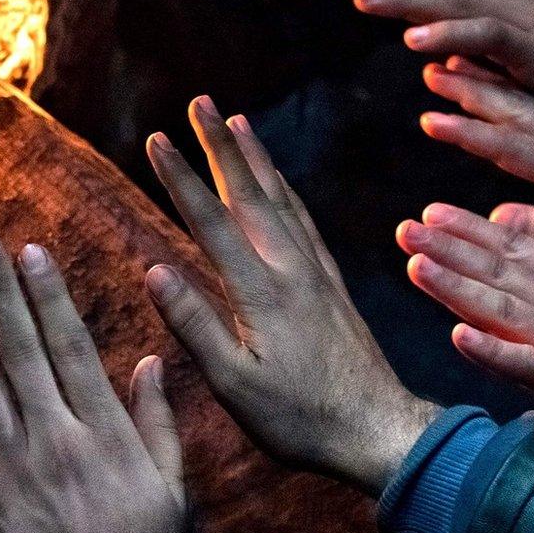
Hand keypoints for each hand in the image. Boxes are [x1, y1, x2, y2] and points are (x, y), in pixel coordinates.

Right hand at [145, 97, 441, 494]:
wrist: (379, 430)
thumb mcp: (235, 384)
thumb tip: (154, 270)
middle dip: (220, 145)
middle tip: (199, 101)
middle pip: (249, 194)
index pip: (211, 221)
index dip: (181, 177)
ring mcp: (317, 274)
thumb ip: (195, 325)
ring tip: (237, 122)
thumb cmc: (299, 418)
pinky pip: (306, 222)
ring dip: (256, 159)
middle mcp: (291, 270)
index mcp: (261, 292)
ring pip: (282, 200)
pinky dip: (288, 191)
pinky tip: (281, 184)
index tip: (157, 138)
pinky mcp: (334, 286)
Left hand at [396, 206, 533, 442]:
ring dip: (456, 287)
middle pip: (500, 269)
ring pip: (503, 307)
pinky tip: (457, 336)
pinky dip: (492, 350)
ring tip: (415, 266)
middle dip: (449, 248)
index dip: (472, 230)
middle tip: (405, 227)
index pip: (518, 248)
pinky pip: (527, 366)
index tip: (434, 213)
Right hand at [418, 61, 533, 278]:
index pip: (516, 147)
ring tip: (445, 63)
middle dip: (471, 90)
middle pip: (516, 110)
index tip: (431, 120)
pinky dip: (507, 89)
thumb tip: (500, 218)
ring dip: (483, 83)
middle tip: (429, 69)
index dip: (471, 133)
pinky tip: (484, 80)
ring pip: (524, 102)